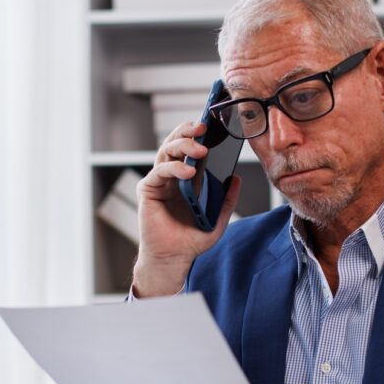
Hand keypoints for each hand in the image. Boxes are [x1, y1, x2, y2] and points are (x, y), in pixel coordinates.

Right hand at [132, 121, 241, 297]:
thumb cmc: (191, 239)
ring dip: (182, 146)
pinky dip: (173, 168)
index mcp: (187, 178)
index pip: (190, 148)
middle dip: (188, 133)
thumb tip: (236, 178)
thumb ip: (227, 200)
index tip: (212, 125)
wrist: (174, 259)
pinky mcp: (147, 190)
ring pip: (166, 152)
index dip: (198, 135)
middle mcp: (171, 175)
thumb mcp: (217, 220)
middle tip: (203, 128)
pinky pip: (159, 172)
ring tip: (200, 149)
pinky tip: (188, 172)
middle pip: (176, 144)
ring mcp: (158, 181)